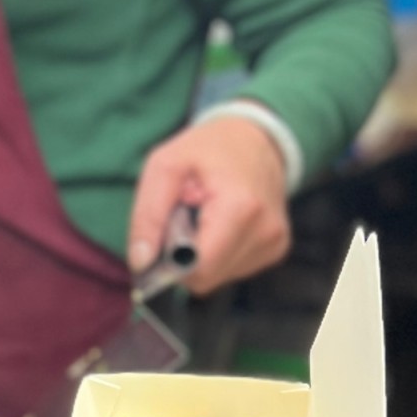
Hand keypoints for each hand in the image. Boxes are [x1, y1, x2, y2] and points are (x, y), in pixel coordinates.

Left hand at [128, 114, 291, 296]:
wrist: (256, 137)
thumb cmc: (209, 148)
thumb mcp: (165, 165)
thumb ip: (148, 215)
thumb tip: (141, 261)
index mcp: (241, 208)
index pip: (199, 269)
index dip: (171, 263)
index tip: (164, 237)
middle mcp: (265, 231)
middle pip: (207, 278)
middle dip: (185, 257)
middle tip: (184, 219)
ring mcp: (274, 243)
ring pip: (218, 277)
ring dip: (202, 255)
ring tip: (204, 217)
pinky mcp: (276, 249)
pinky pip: (234, 269)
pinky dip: (218, 253)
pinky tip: (219, 225)